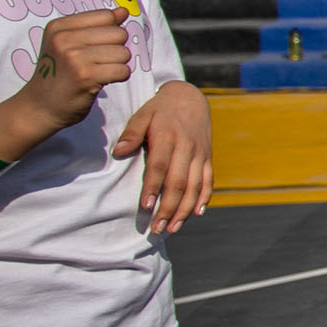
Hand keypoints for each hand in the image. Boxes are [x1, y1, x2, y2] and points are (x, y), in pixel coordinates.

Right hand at [15, 7, 135, 133]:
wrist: (39, 107)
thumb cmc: (59, 74)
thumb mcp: (69, 44)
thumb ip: (96, 26)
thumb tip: (123, 11)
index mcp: (59, 26)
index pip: (106, 16)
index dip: (110, 32)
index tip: (96, 47)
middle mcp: (64, 38)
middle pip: (118, 33)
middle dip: (116, 49)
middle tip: (98, 63)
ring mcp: (74, 57)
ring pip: (123, 53)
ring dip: (118, 65)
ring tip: (98, 72)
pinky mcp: (85, 76)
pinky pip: (123, 70)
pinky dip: (118, 78)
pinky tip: (102, 81)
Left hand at [111, 80, 211, 232]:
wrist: (190, 97)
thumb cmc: (160, 109)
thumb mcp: (142, 114)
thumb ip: (131, 133)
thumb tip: (118, 152)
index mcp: (168, 137)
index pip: (160, 167)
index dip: (153, 188)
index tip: (145, 207)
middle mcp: (187, 148)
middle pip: (179, 183)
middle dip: (168, 208)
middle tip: (157, 229)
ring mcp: (200, 154)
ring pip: (195, 186)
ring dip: (184, 210)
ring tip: (172, 228)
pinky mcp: (208, 157)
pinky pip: (208, 181)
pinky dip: (204, 198)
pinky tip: (196, 214)